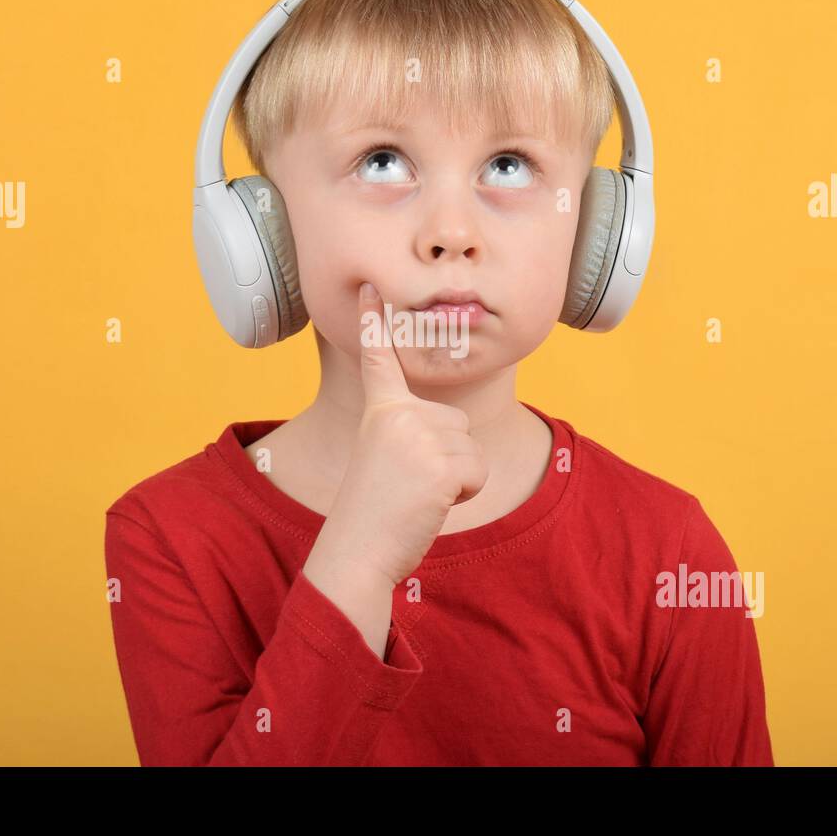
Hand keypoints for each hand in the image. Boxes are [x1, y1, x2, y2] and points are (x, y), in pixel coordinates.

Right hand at [312, 282, 489, 587]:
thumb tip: (454, 435)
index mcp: (380, 410)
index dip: (376, 320)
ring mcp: (420, 437)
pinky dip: (464, 494)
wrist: (358, 550)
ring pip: (470, 448)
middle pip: (456, 422)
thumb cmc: (373, 511)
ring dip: (456, 477)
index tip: (371, 285)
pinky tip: (430, 504)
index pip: (380, 359)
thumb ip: (410, 433)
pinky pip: (478, 472)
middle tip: (408, 485)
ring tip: (417, 495)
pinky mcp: (442, 464)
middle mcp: (399, 415)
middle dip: (447, 457)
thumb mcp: (384, 457)